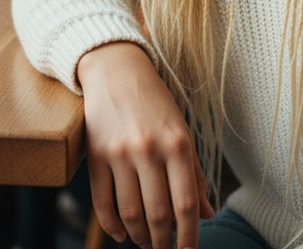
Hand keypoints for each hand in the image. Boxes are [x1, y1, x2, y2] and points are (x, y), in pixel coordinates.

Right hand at [77, 42, 214, 248]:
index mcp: (177, 142)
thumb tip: (207, 214)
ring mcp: (120, 153)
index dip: (189, 235)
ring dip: (140, 237)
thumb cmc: (156, 103)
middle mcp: (149, 148)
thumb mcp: (182, 131)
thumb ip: (194, 173)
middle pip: (158, 214)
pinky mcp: (95, 155)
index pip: (186, 203)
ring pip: (130, 213)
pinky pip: (102, 203)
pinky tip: (121, 234)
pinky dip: (112, 226)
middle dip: (163, 242)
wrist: (117, 70)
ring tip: (146, 242)